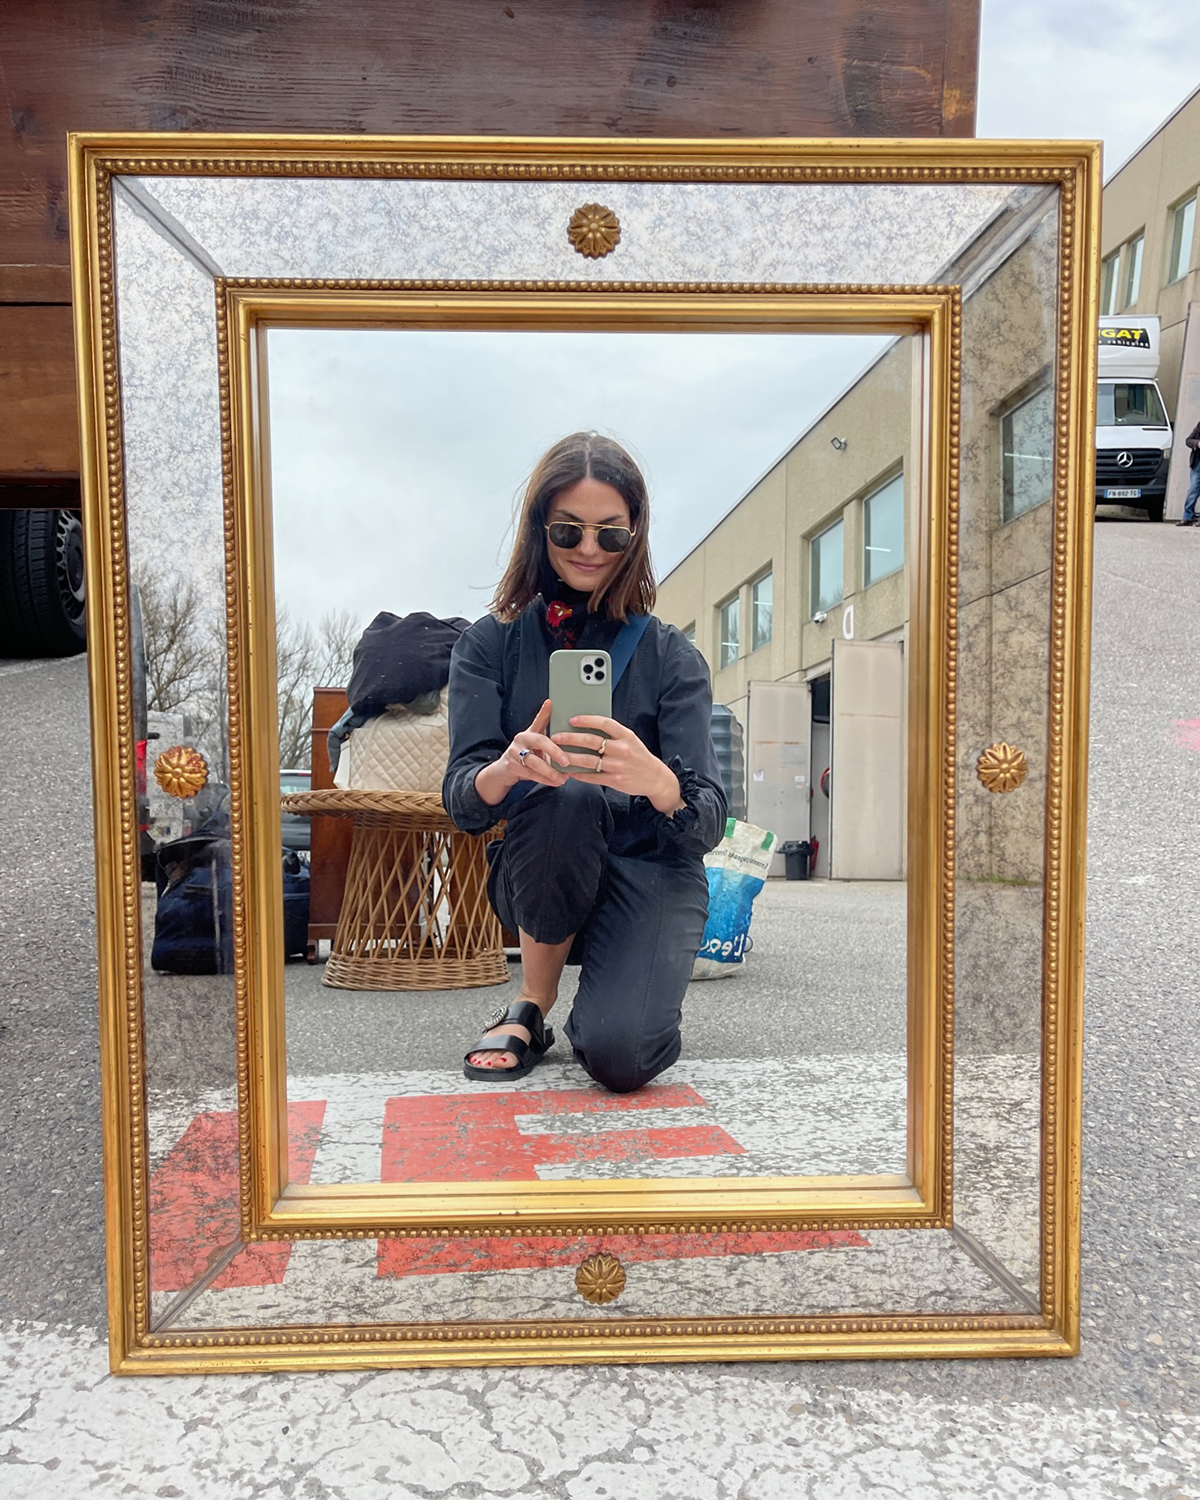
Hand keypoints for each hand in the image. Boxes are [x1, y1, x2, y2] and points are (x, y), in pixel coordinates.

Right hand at [502, 699, 572, 788]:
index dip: (544, 712)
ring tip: (562, 778)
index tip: (550, 703)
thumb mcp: (537, 747)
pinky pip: (530, 773)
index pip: (538, 720)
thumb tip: (574, 744)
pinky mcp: (511, 765)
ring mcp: (514, 752)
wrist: (505, 770)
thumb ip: (551, 742)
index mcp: (530, 732)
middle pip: (539, 741)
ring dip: (550, 771)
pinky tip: (555, 783)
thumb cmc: (528, 756)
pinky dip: (544, 779)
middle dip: (555, 751)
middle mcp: (521, 739)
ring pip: (534, 761)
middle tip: (566, 762)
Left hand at [552, 715, 683, 810]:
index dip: (586, 720)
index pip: (604, 723)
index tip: (571, 719)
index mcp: (626, 736)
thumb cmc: (638, 755)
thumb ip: (613, 734)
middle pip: (591, 741)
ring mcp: (618, 766)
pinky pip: (592, 776)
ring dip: (570, 757)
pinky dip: (579, 773)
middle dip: (570, 738)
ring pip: (588, 760)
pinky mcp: (615, 780)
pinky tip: (569, 770)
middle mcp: (622, 749)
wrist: (655, 778)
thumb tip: (587, 726)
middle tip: (556, 737)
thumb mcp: (630, 740)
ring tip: (558, 754)